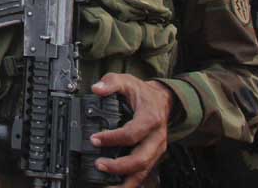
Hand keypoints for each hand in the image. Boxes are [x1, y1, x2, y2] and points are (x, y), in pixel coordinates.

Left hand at [89, 73, 174, 187]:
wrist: (163, 101)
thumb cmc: (143, 93)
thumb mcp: (127, 81)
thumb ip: (111, 82)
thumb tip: (97, 89)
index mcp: (150, 119)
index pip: (132, 133)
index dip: (112, 138)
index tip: (94, 139)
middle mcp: (156, 138)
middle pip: (141, 159)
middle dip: (119, 165)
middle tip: (99, 164)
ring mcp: (156, 150)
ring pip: (144, 171)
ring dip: (125, 180)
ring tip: (107, 185)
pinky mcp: (153, 156)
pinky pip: (144, 173)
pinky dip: (131, 182)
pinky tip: (117, 186)